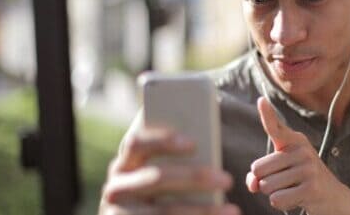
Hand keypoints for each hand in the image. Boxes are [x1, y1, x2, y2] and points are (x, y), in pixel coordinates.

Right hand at [99, 127, 239, 214]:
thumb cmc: (159, 192)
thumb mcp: (158, 175)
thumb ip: (174, 159)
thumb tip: (202, 144)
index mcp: (124, 164)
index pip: (136, 143)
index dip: (163, 141)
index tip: (194, 144)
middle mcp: (116, 188)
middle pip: (156, 178)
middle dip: (194, 178)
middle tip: (227, 180)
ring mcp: (120, 214)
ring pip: (165, 211)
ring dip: (202, 211)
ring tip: (233, 210)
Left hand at [246, 97, 349, 214]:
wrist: (333, 197)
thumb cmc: (300, 182)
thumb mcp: (280, 173)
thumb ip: (259, 176)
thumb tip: (253, 184)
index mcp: (294, 141)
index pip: (275, 127)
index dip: (267, 114)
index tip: (260, 100)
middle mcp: (302, 150)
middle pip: (258, 169)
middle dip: (265, 182)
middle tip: (286, 182)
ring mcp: (308, 167)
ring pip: (266, 186)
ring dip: (274, 194)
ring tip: (293, 189)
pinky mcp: (312, 187)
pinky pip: (277, 200)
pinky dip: (281, 204)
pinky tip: (297, 199)